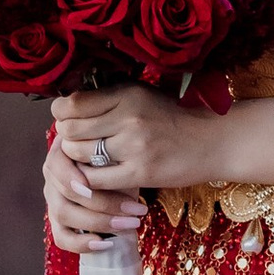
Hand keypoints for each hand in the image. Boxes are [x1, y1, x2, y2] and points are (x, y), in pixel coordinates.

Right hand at [43, 135, 145, 254]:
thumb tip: (120, 172)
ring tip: (130, 224)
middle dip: (104, 203)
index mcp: (61, 153)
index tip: (105, 180)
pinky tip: (105, 243)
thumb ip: (109, 160)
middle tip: (136, 210)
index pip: (58, 163)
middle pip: (67, 192)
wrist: (117, 177)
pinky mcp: (58, 224)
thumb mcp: (114, 155)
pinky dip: (81, 243)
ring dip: (99, 222)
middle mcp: (52, 177)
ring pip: (64, 214)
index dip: (76, 174)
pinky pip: (62, 238)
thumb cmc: (116, 160)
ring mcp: (53, 201)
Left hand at [55, 83, 231, 194]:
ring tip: (87, 160)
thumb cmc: (172, 118)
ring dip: (77, 160)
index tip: (66, 119)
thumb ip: (108, 99)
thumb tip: (67, 107)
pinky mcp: (140, 173)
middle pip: (70, 130)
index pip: (72, 104)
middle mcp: (128, 116)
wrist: (212, 141)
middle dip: (66, 138)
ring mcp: (134, 146)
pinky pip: (96, 180)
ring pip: (79, 156)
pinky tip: (97, 177)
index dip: (61, 114)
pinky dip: (90, 181)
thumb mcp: (141, 95)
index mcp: (126, 93)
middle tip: (76, 143)